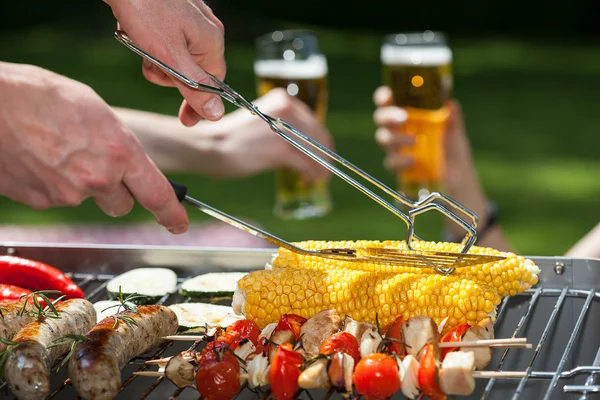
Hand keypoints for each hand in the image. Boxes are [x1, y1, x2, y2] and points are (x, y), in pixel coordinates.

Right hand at [0, 62, 187, 232]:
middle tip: (95, 163)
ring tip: (58, 151)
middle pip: (122, 205)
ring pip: (87, 200)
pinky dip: (53, 184)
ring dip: (81, 185)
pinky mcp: (41, 201)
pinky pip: (58, 198)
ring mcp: (67, 194)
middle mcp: (98, 179)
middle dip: (115, 191)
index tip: (178, 225)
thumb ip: (118, 144)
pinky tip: (40, 159)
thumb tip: (127, 164)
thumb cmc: (40, 95)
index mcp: (120, 152)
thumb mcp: (96, 111)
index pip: (157, 195)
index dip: (171, 214)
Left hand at [105, 0, 225, 125]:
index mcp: (211, 41)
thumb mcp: (169, 56)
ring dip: (154, 58)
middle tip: (149, 63)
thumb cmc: (145, 8)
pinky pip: (164, 39)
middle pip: (191, 70)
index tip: (186, 121)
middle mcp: (206, 29)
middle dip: (168, 74)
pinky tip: (136, 30)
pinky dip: (149, 42)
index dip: (198, 104)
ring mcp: (190, 19)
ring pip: (175, 56)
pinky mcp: (173, 12)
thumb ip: (194, 87)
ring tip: (138, 41)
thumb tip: (216, 114)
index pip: (212, 84)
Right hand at [201, 88, 333, 179]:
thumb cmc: (229, 136)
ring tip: (320, 178)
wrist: (207, 145)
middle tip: (325, 169)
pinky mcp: (280, 150)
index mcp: (282, 100)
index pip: (312, 121)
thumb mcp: (259, 119)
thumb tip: (299, 140)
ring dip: (322, 167)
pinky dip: (314, 174)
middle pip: (318, 136)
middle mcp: (286, 110)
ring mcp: (284, 130)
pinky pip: (308, 165)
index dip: (320, 139)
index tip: (322, 152)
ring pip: (316, 151)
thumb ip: (279, 124)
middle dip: (325, 154)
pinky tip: (311, 181)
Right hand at [372, 85, 512, 250]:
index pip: (390, 102)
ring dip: (394, 138)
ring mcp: (398, 149)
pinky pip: (390, 162)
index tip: (387, 95)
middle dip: (387, 116)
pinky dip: (400, 160)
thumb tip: (450, 103)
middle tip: (403, 117)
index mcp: (410, 116)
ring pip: (383, 139)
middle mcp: (399, 131)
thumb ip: (453, 118)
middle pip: (381, 119)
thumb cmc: (455, 153)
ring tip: (414, 141)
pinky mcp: (400, 168)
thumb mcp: (456, 133)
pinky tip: (413, 161)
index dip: (383, 97)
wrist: (459, 181)